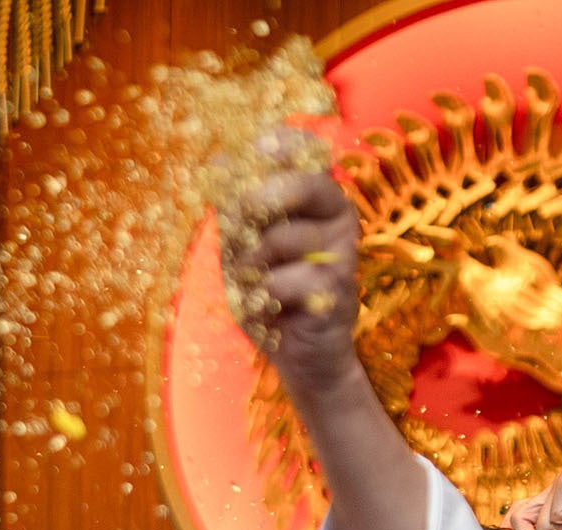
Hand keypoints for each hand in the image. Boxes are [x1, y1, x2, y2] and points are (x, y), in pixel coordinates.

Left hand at [220, 143, 362, 396]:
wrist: (300, 354)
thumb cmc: (271, 293)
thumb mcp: (244, 245)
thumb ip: (236, 208)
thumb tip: (218, 162)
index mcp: (318, 197)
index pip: (307, 151)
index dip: (280, 144)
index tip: (255, 151)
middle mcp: (339, 215)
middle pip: (301, 183)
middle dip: (256, 202)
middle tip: (238, 224)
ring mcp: (343, 250)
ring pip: (281, 239)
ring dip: (251, 266)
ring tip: (257, 284)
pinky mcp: (338, 288)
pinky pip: (282, 281)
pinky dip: (262, 298)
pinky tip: (270, 308)